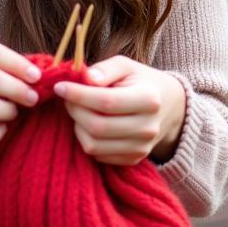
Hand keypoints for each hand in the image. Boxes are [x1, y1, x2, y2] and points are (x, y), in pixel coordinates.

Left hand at [53, 57, 185, 165]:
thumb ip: (105, 69)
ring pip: (94, 145)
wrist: (167, 107)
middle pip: (98, 126)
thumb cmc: (140, 81)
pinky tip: (88, 124)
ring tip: (79, 110)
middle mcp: (147, 128)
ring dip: (78, 126)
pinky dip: (86, 139)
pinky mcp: (133, 160)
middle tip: (67, 98)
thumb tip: (86, 77)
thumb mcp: (126, 66)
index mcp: (148, 99)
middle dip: (74, 111)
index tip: (59, 86)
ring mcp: (141, 148)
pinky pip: (98, 156)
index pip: (106, 101)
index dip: (78, 95)